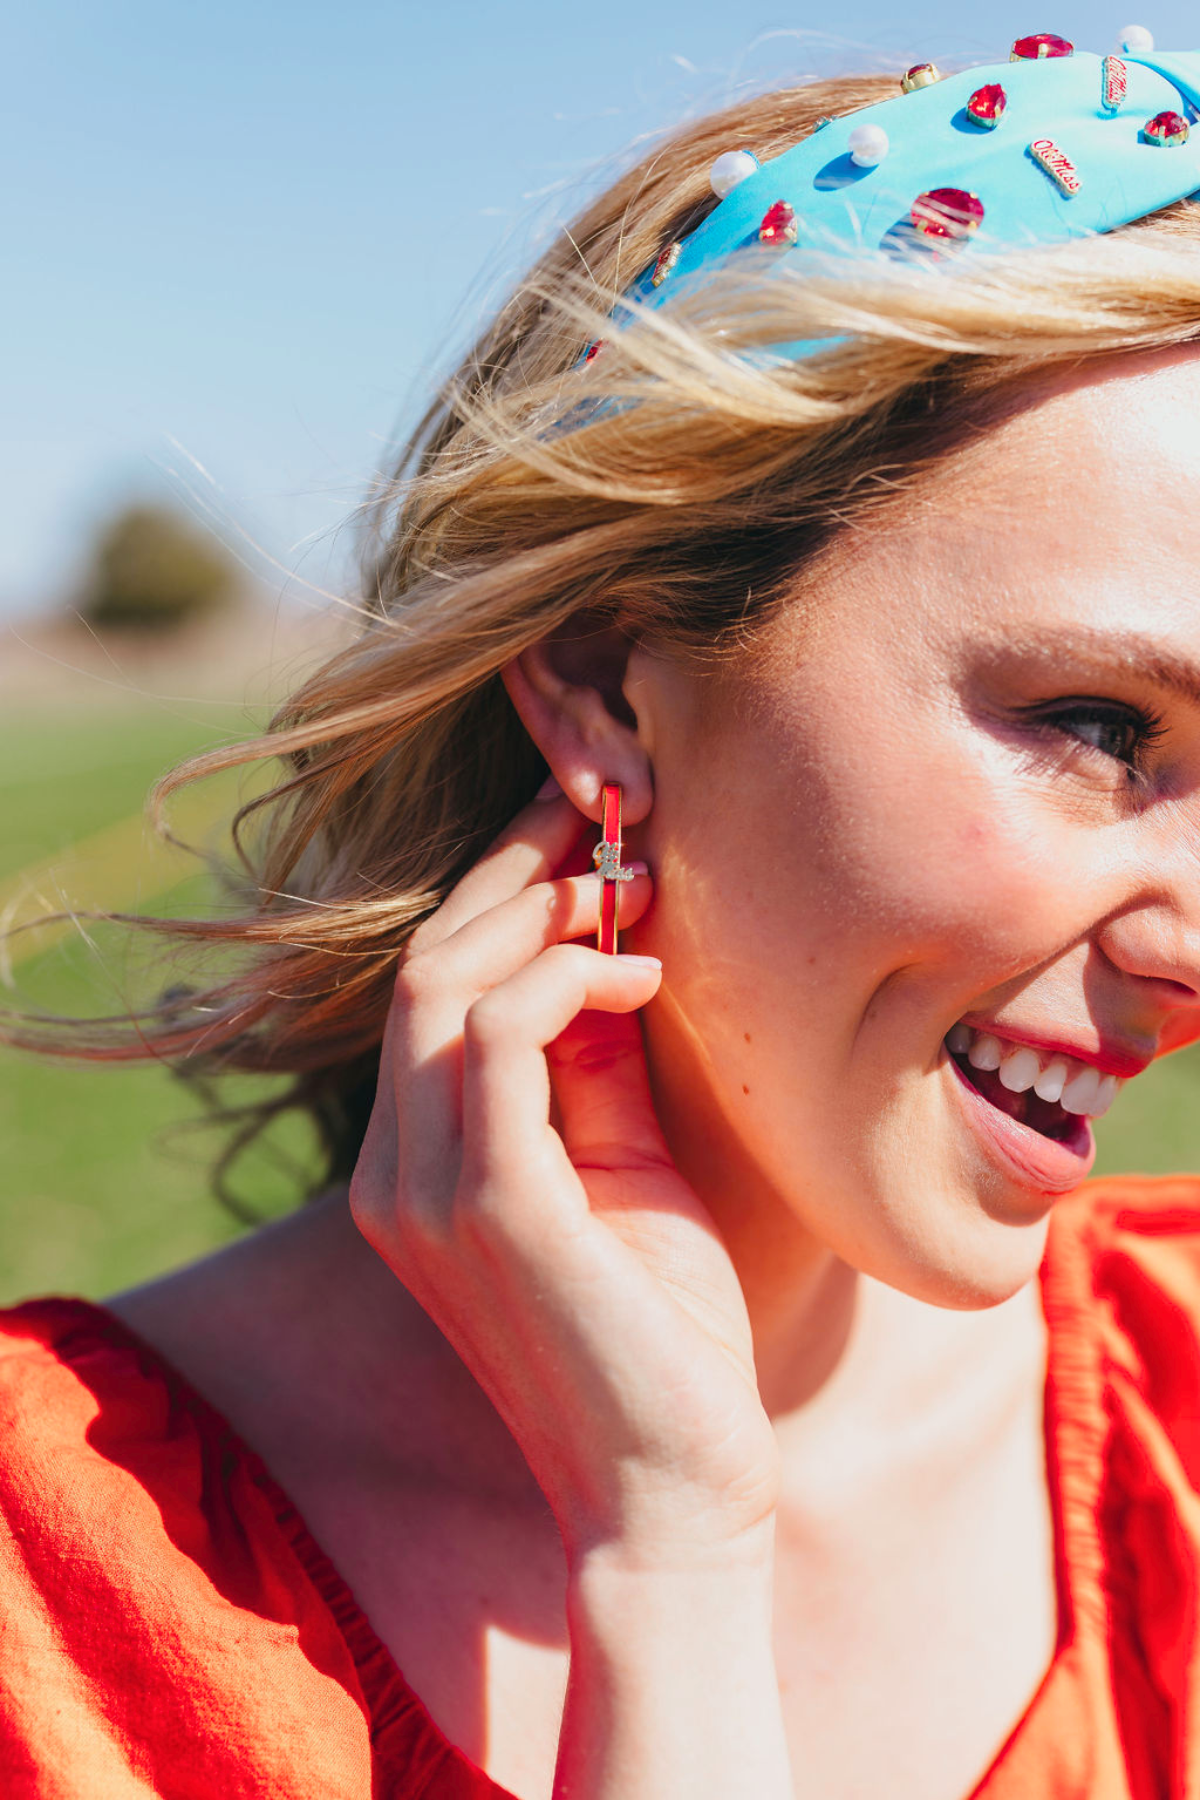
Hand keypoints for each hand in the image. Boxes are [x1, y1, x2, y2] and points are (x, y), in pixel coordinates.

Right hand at [349, 789, 779, 1568]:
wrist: (671, 1493)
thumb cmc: (661, 1336)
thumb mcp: (623, 1173)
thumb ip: (596, 1068)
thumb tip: (614, 949)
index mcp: (415, 1166)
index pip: (429, 990)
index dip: (500, 894)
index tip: (583, 828)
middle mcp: (397, 1173)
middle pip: (423, 963)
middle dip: (515, 869)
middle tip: (607, 808)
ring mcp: (427, 1191)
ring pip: (444, 982)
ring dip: (541, 908)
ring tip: (633, 877)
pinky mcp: (491, 1206)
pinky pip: (499, 1036)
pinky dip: (568, 976)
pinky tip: (646, 971)